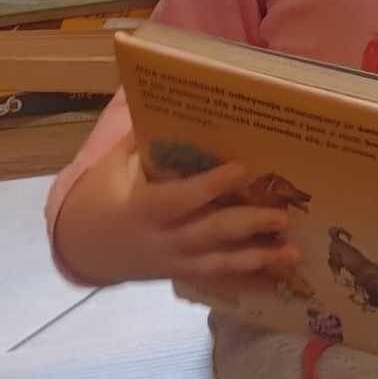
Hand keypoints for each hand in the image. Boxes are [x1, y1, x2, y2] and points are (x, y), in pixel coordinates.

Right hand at [55, 132, 301, 289]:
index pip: (181, 198)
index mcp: (144, 208)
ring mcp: (176, 262)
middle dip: (247, 225)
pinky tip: (278, 286)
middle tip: (284, 216)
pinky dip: (248, 285)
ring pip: (219, 264)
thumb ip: (140, 135)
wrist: (86, 245)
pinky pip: (218, 283)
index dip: (212, 185)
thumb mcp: (114, 164)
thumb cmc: (103, 194)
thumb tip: (159, 92)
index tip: (244, 168)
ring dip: (258, 260)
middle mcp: (163, 240)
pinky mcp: (185, 274)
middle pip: (209, 234)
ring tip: (292, 253)